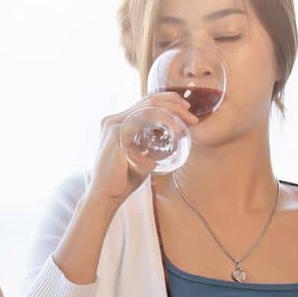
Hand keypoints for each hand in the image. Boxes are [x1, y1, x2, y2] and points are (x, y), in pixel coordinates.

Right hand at [85, 93, 199, 209]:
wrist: (107, 196)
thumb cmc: (123, 180)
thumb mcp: (141, 157)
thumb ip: (150, 146)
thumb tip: (172, 142)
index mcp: (118, 123)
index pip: (144, 103)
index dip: (167, 101)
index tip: (185, 110)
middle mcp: (114, 120)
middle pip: (148, 100)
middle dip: (173, 103)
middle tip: (191, 113)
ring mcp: (114, 124)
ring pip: (148, 106)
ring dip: (172, 111)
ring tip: (188, 121)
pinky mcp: (117, 133)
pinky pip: (144, 119)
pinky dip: (163, 120)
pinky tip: (176, 128)